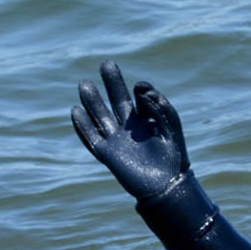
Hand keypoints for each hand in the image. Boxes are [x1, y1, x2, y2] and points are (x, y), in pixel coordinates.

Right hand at [72, 60, 191, 201]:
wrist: (167, 185)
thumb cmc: (174, 156)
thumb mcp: (171, 126)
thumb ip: (160, 106)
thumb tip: (140, 88)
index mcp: (148, 119)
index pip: (140, 98)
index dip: (141, 90)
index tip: (140, 89)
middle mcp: (130, 127)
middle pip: (117, 101)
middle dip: (112, 83)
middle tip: (107, 64)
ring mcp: (118, 140)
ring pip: (101, 116)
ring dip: (93, 101)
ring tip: (85, 84)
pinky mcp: (108, 154)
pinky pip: (92, 138)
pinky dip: (83, 126)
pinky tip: (76, 111)